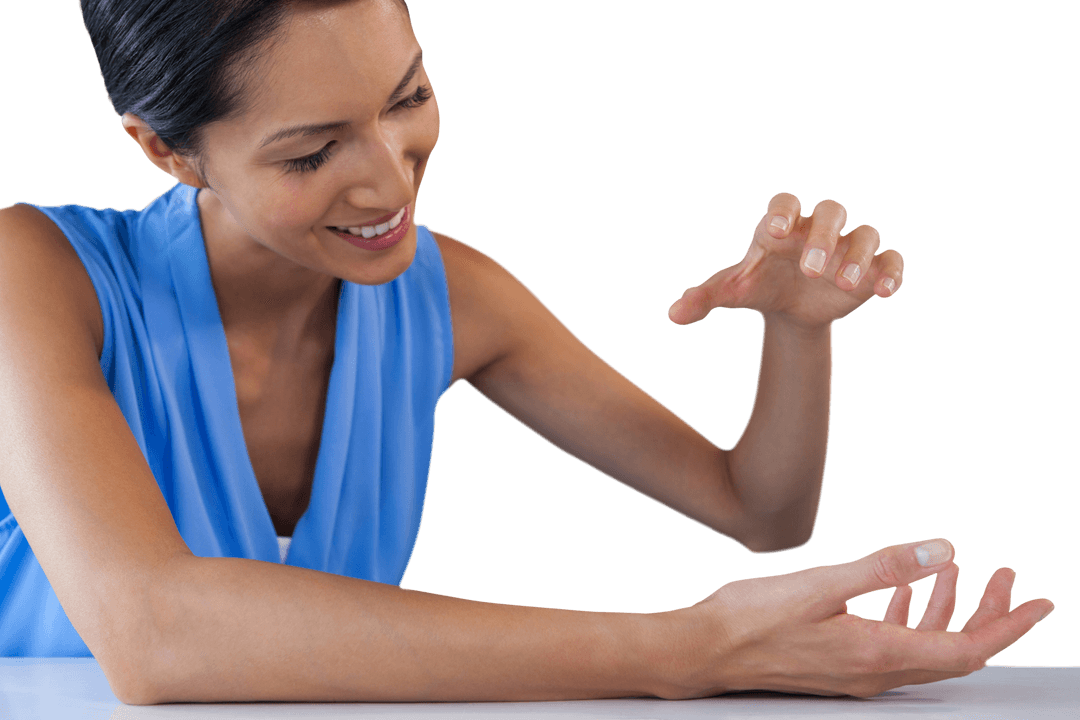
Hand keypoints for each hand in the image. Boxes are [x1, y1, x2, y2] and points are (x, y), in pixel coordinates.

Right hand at [659, 539, 1053, 698]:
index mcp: (877, 653)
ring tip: (957, 574)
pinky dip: (910, 617)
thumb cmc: (752, 618)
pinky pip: (893, 645)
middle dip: (986, 615)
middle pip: (953, 651)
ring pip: (924, 647)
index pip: (965, 646)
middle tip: (1006, 580)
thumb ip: (883, 568)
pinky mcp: (838, 664)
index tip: (1038, 604)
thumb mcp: (821, 584)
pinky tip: (904, 592)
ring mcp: (856, 673)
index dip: (1006, 624)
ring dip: (947, 611)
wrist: (705, 650)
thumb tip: (941, 551)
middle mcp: (875, 672)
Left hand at [668, 193, 903, 328]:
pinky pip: (890, 260)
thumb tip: (673, 315)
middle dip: (822, 235)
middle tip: (809, 267)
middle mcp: (818, 229)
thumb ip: (704, 298)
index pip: (785, 203)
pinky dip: (890, 270)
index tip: (774, 229)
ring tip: (843, 283)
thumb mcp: (733, 292)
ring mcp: (846, 247)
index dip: (782, 211)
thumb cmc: (759, 286)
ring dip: (857, 255)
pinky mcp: (871, 269)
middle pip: (831, 211)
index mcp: (782, 225)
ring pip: (864, 234)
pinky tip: (885, 291)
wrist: (789, 308)